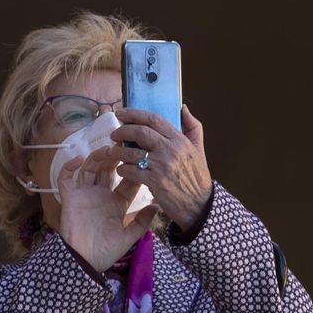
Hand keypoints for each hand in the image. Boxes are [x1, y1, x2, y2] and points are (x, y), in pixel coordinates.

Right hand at [56, 149, 156, 271]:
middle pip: (108, 170)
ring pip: (89, 169)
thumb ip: (142, 222)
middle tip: (124, 146)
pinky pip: (66, 178)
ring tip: (106, 150)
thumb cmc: (106, 252)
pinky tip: (78, 160)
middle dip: (116, 158)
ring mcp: (84, 195)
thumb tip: (156, 206)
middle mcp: (101, 195)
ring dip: (96, 158)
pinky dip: (69, 167)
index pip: (127, 181)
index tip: (141, 156)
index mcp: (116, 203)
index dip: (134, 169)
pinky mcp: (69, 197)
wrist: (84, 261)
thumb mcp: (128, 237)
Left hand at [108, 105, 212, 229]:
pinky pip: (131, 170)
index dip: (134, 113)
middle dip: (122, 130)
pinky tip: (121, 169)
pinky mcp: (155, 181)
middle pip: (140, 132)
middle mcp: (170, 149)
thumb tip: (183, 108)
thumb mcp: (199, 149)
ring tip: (112, 152)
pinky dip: (123, 168)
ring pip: (132, 152)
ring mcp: (162, 165)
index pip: (153, 119)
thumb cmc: (197, 177)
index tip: (121, 113)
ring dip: (118, 151)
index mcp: (179, 140)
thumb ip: (192, 126)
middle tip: (114, 134)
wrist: (199, 204)